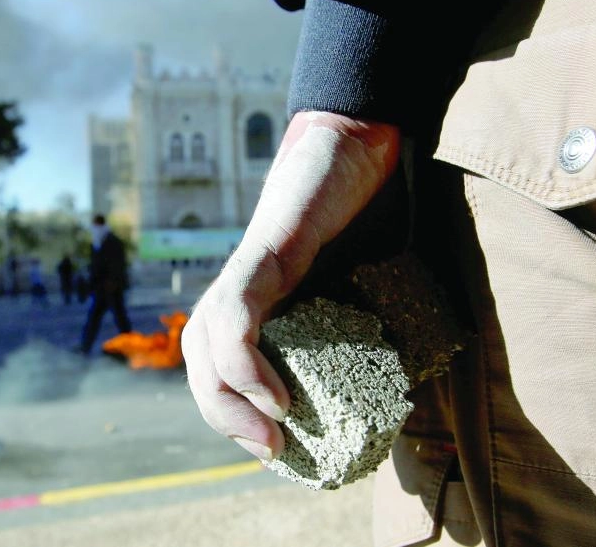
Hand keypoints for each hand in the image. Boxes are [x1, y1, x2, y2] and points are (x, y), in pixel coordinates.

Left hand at [181, 111, 399, 459]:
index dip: (230, 410)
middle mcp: (240, 287)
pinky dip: (244, 359)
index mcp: (257, 299)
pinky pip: (235, 311)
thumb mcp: (361, 283)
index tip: (271, 447)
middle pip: (198, 358)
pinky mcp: (264, 252)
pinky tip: (273, 396)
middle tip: (269, 451)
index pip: (215, 362)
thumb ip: (359, 322)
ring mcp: (248, 269)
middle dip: (221, 415)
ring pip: (202, 340)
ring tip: (268, 435)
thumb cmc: (363, 211)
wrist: (356, 144)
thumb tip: (397, 380)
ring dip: (225, 399)